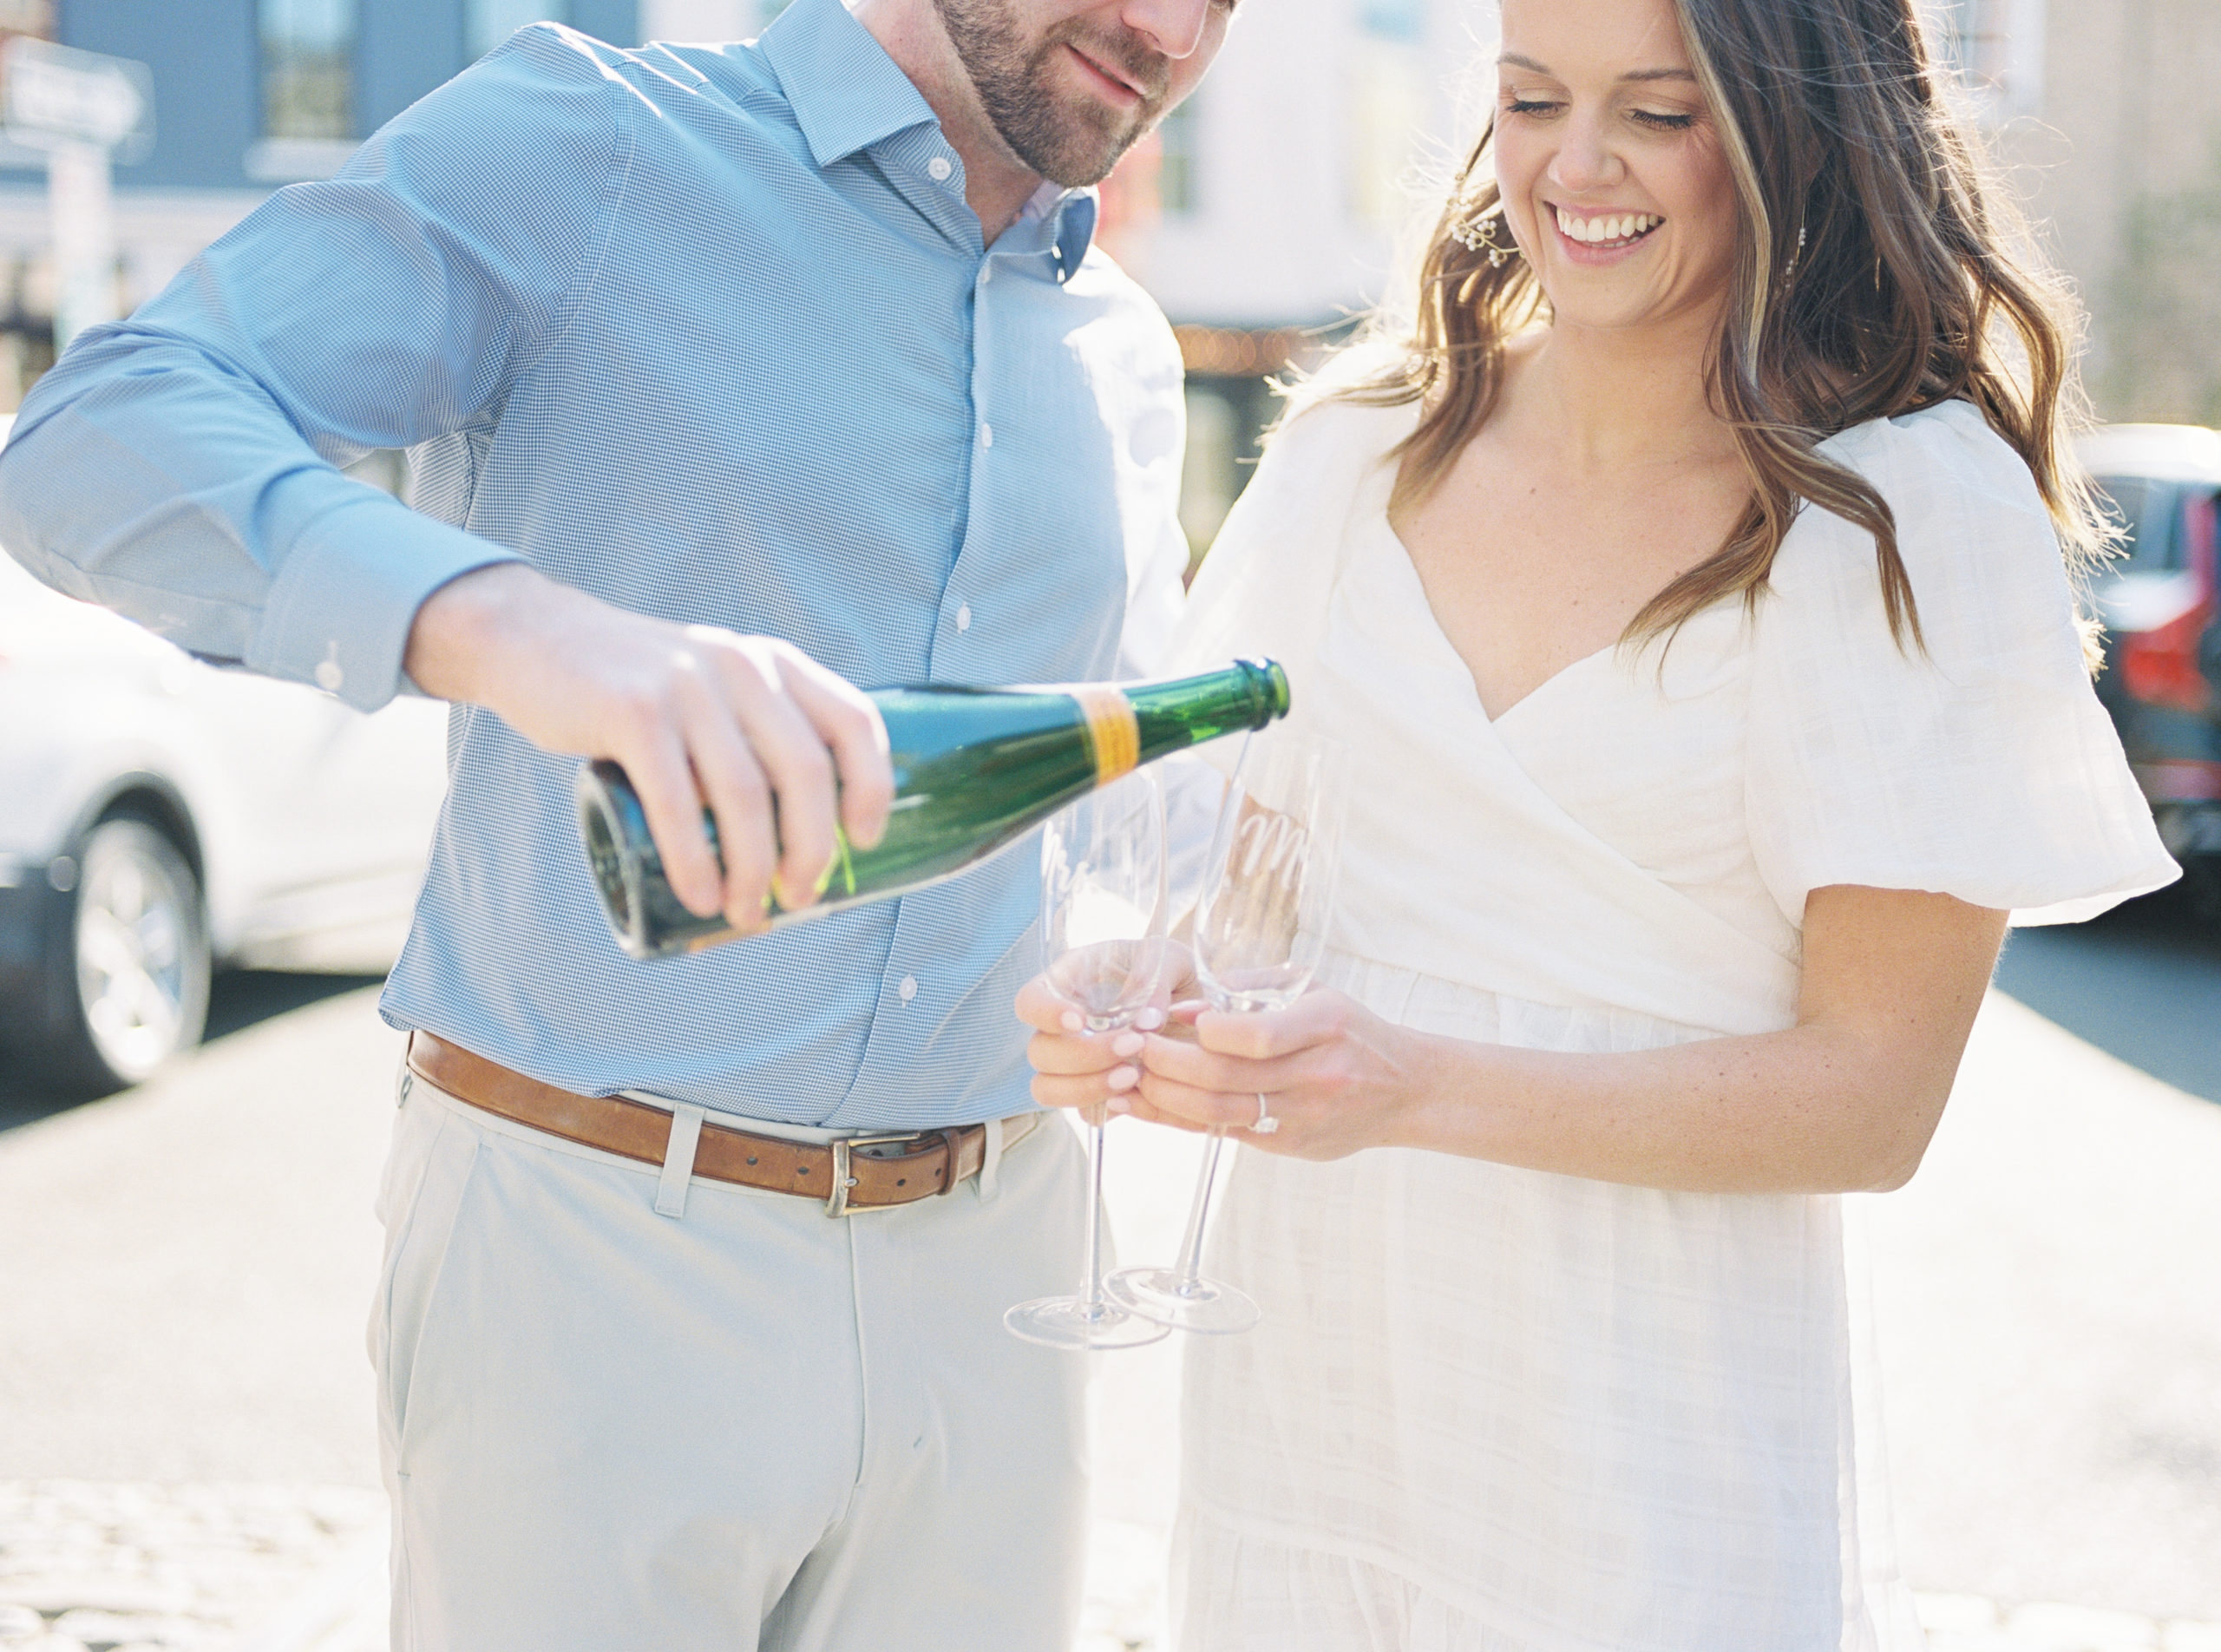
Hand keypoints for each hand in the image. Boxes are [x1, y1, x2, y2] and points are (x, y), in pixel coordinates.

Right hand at [404, 563, 893, 929]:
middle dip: (811, 850)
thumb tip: (801, 838)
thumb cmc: (639, 689)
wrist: (537, 639)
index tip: (863, 843)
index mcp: (775, 664)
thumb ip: (755, 731)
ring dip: (753, 870)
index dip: (872, 787)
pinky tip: (699, 896)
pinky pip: (677, 801)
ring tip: (746, 913)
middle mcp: (742, 667)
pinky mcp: (633, 712)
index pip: (854, 721)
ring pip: (745, 795)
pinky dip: (693, 860)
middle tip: (798, 899)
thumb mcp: (714, 686)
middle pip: (806, 772)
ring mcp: (688, 686)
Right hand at [1015, 944, 1197, 1112]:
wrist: (1196, 1013)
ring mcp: (1073, 1063)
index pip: (1029, 1001)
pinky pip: (1084, 1112)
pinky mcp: (1094, 1091)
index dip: (1044, 1014)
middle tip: (1133, 1045)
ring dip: (1087, 1087)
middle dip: (1084, 1054)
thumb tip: (1144, 1021)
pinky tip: (1136, 1093)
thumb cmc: (1172, 975)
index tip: (1079, 1021)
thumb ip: (1155, 981)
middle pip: (1039, 1051)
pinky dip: (1106, 1108)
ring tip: (1133, 1075)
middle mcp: (1061, 1027)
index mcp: (1069, 984)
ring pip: (1048, 1088)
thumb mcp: (1172, 961)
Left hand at [1124, 989, 1430, 1160]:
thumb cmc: (1351, 1031)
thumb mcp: (1314, 992)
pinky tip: (1150, 1105)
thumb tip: (1184, 1006)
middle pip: (1227, 1079)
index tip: (1174, 1017)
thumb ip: (1249, 991)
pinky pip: (1225, 1133)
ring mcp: (1305, 1117)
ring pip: (1219, 1114)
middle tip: (1129, 1047)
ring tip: (1128, 1080)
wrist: (1405, 1090)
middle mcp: (1318, 1075)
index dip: (1208, 1031)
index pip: (1259, 1036)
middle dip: (1166, 1063)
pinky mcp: (1291, 1146)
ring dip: (1164, 1098)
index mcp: (1326, 1026)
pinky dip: (1181, 1120)